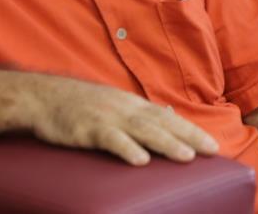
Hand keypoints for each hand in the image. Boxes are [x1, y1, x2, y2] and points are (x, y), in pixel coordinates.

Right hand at [23, 74, 217, 165]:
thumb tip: (170, 118)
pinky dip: (126, 149)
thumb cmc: (81, 104)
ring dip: (166, 143)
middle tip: (211, 150)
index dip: (192, 131)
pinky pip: (110, 139)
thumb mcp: (115, 105)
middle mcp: (126, 109)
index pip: (169, 118)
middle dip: (189, 137)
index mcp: (133, 105)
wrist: (44, 97)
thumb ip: (141, 113)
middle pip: (163, 123)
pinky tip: (140, 161)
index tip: (213, 145)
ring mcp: (108, 118)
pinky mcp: (88, 129)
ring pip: (143, 130)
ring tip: (186, 156)